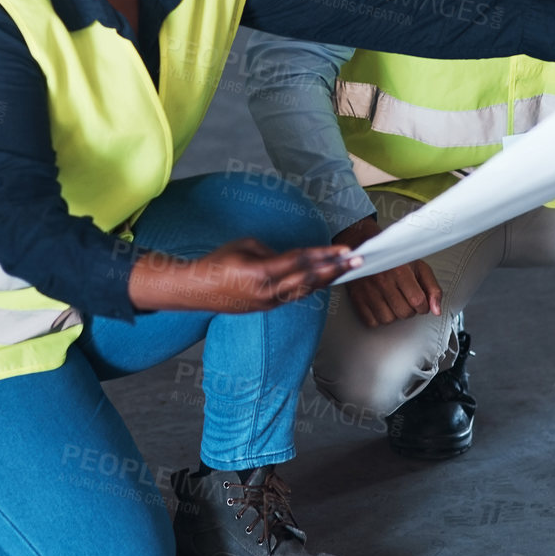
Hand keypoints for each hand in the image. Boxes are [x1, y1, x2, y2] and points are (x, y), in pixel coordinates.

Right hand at [127, 238, 358, 313]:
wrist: (196, 290)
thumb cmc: (218, 262)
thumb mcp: (245, 246)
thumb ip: (273, 251)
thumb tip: (291, 259)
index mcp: (261, 272)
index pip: (300, 261)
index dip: (324, 255)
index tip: (343, 249)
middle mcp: (268, 292)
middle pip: (309, 279)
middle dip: (335, 268)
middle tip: (357, 260)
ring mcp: (268, 303)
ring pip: (305, 291)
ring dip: (328, 279)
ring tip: (347, 270)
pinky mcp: (267, 308)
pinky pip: (295, 296)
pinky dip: (312, 287)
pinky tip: (324, 280)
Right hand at [335, 215, 442, 327]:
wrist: (365, 248)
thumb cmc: (394, 258)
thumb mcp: (418, 267)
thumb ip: (432, 288)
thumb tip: (437, 311)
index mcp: (400, 271)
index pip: (418, 301)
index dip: (423, 306)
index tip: (420, 302)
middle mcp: (383, 281)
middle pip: (404, 313)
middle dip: (410, 310)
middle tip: (406, 299)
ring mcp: (368, 290)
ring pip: (388, 320)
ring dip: (394, 314)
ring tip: (393, 301)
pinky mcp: (356, 298)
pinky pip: (371, 322)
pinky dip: (378, 318)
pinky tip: (381, 305)